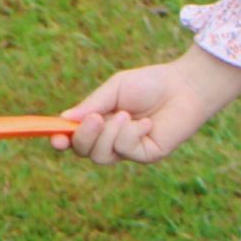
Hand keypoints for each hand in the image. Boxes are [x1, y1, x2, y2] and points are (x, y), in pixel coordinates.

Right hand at [50, 44, 240, 164]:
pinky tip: (146, 123)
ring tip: (126, 115)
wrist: (185, 86)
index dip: (61, 140)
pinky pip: (126, 152)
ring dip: (110, 135)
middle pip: (84, 151)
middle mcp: (111, 139)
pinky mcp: (146, 155)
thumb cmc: (149, 84)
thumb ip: (90, 105)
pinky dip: (131, 135)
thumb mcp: (114, 90)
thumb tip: (63, 119)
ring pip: (102, 156)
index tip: (55, 138)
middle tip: (95, 118)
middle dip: (84, 137)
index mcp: (100, 122)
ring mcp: (128, 150)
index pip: (75, 138)